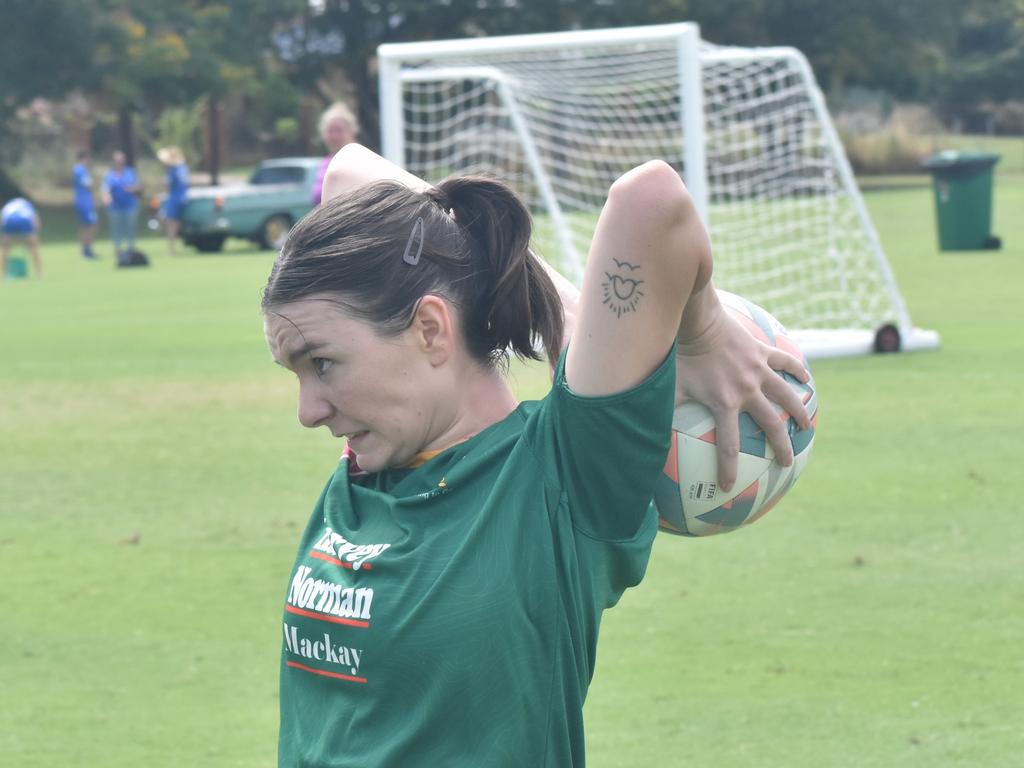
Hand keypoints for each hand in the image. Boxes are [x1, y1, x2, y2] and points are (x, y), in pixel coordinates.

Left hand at [675, 298, 811, 490]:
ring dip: (799, 412)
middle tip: (786, 463)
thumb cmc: (680, 355)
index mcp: (724, 403)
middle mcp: (747, 391)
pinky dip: (797, 371)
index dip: (728, 468)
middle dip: (780, 447)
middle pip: (771, 425)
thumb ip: (665, 413)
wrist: (697, 322)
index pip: (729, 445)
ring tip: (806, 426)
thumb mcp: (672, 388)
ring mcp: (758, 371)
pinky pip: (786, 363)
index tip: (729, 488)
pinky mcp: (763, 352)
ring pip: (786, 396)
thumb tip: (648, 436)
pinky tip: (806, 380)